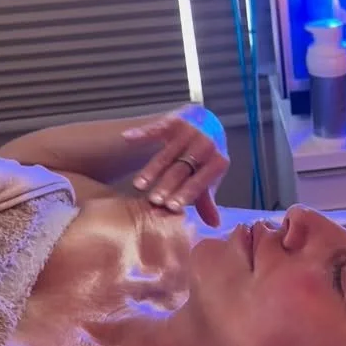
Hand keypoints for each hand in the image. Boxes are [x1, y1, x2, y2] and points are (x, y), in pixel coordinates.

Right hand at [123, 105, 229, 227]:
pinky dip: (141, 134)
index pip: (200, 181)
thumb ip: (207, 200)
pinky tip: (127, 138)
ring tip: (138, 185)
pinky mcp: (174, 121)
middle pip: (181, 169)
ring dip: (152, 169)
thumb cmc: (206, 159)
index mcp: (218, 161)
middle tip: (153, 200)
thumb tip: (214, 225)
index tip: (170, 207)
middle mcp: (206, 144)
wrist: (207, 123)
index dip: (185, 193)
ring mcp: (190, 131)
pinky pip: (155, 128)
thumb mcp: (210, 178)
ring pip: (167, 154)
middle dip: (166, 185)